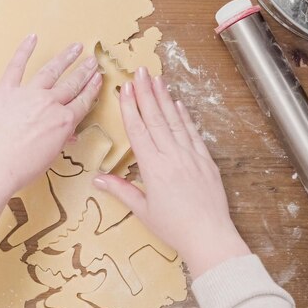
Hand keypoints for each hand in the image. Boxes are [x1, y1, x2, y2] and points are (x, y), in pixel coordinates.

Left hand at [0, 35, 101, 248]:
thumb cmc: (21, 167)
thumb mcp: (50, 156)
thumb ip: (61, 139)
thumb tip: (69, 134)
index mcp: (64, 121)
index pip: (83, 101)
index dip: (92, 89)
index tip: (98, 78)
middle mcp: (50, 103)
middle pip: (72, 84)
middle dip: (84, 71)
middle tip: (92, 61)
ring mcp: (28, 94)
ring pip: (51, 71)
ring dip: (65, 58)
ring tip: (75, 47)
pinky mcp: (6, 90)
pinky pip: (16, 66)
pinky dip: (24, 51)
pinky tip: (32, 38)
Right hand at [93, 67, 249, 277]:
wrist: (209, 236)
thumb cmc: (174, 227)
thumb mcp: (142, 210)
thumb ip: (121, 190)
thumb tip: (98, 178)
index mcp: (153, 168)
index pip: (138, 131)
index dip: (130, 108)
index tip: (125, 89)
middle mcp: (172, 156)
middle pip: (155, 119)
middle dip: (146, 93)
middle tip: (140, 72)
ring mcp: (191, 156)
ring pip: (175, 121)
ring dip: (164, 99)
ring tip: (157, 79)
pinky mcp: (205, 160)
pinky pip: (193, 133)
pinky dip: (185, 117)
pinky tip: (178, 104)